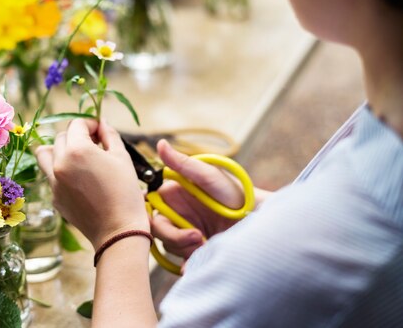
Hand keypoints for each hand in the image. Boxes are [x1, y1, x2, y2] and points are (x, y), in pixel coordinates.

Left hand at [35, 119, 148, 249]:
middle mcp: (60, 163)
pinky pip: (51, 175)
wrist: (118, 230)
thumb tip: (102, 122)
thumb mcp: (122, 157)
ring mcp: (54, 182)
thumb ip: (110, 135)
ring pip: (45, 154)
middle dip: (77, 136)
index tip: (100, 131)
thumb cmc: (125, 192)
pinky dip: (61, 171)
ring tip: (76, 157)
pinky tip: (79, 179)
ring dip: (59, 150)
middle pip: (61, 137)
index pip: (77, 124)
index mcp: (77, 150)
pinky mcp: (54, 197)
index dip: (90, 124)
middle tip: (95, 145)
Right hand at [150, 139, 245, 259]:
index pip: (150, 209)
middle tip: (198, 237)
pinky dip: (189, 263)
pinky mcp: (194, 249)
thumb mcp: (209, 176)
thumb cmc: (236, 194)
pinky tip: (200, 261)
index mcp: (173, 194)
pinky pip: (182, 260)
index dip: (156, 219)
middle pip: (158, 231)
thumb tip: (160, 143)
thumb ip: (183, 163)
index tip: (170, 224)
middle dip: (175, 238)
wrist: (256, 221)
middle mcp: (175, 213)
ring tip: (208, 243)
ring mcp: (184, 231)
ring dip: (186, 248)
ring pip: (169, 246)